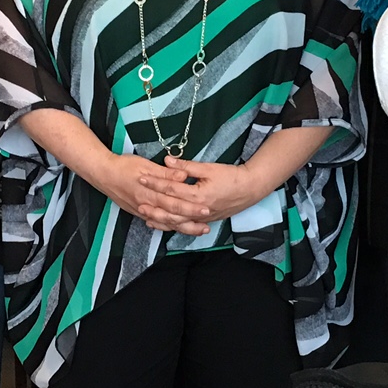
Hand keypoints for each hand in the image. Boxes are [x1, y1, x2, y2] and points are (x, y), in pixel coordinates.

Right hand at [86, 151, 209, 234]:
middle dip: (190, 222)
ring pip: (165, 223)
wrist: (103, 174)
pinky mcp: (138, 212)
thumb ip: (165, 173)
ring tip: (197, 230)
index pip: (175, 203)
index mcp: (150, 193)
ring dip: (182, 227)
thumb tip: (183, 176)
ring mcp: (142, 210)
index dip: (191, 208)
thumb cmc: (124, 166)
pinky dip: (167, 227)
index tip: (206, 209)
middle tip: (207, 226)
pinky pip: (155, 223)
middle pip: (172, 217)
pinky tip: (176, 228)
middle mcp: (147, 205)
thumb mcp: (145, 165)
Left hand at [138, 155, 271, 226]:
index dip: (155, 183)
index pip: (171, 189)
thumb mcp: (209, 168)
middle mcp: (198, 209)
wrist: (250, 189)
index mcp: (198, 195)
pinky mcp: (205, 221)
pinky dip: (173, 225)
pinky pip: (185, 226)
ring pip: (176, 222)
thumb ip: (187, 167)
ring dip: (160, 219)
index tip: (142, 178)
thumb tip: (167, 161)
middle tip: (137, 200)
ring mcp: (202, 218)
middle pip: (170, 209)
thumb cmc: (231, 176)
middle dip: (153, 204)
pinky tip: (163, 223)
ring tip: (145, 215)